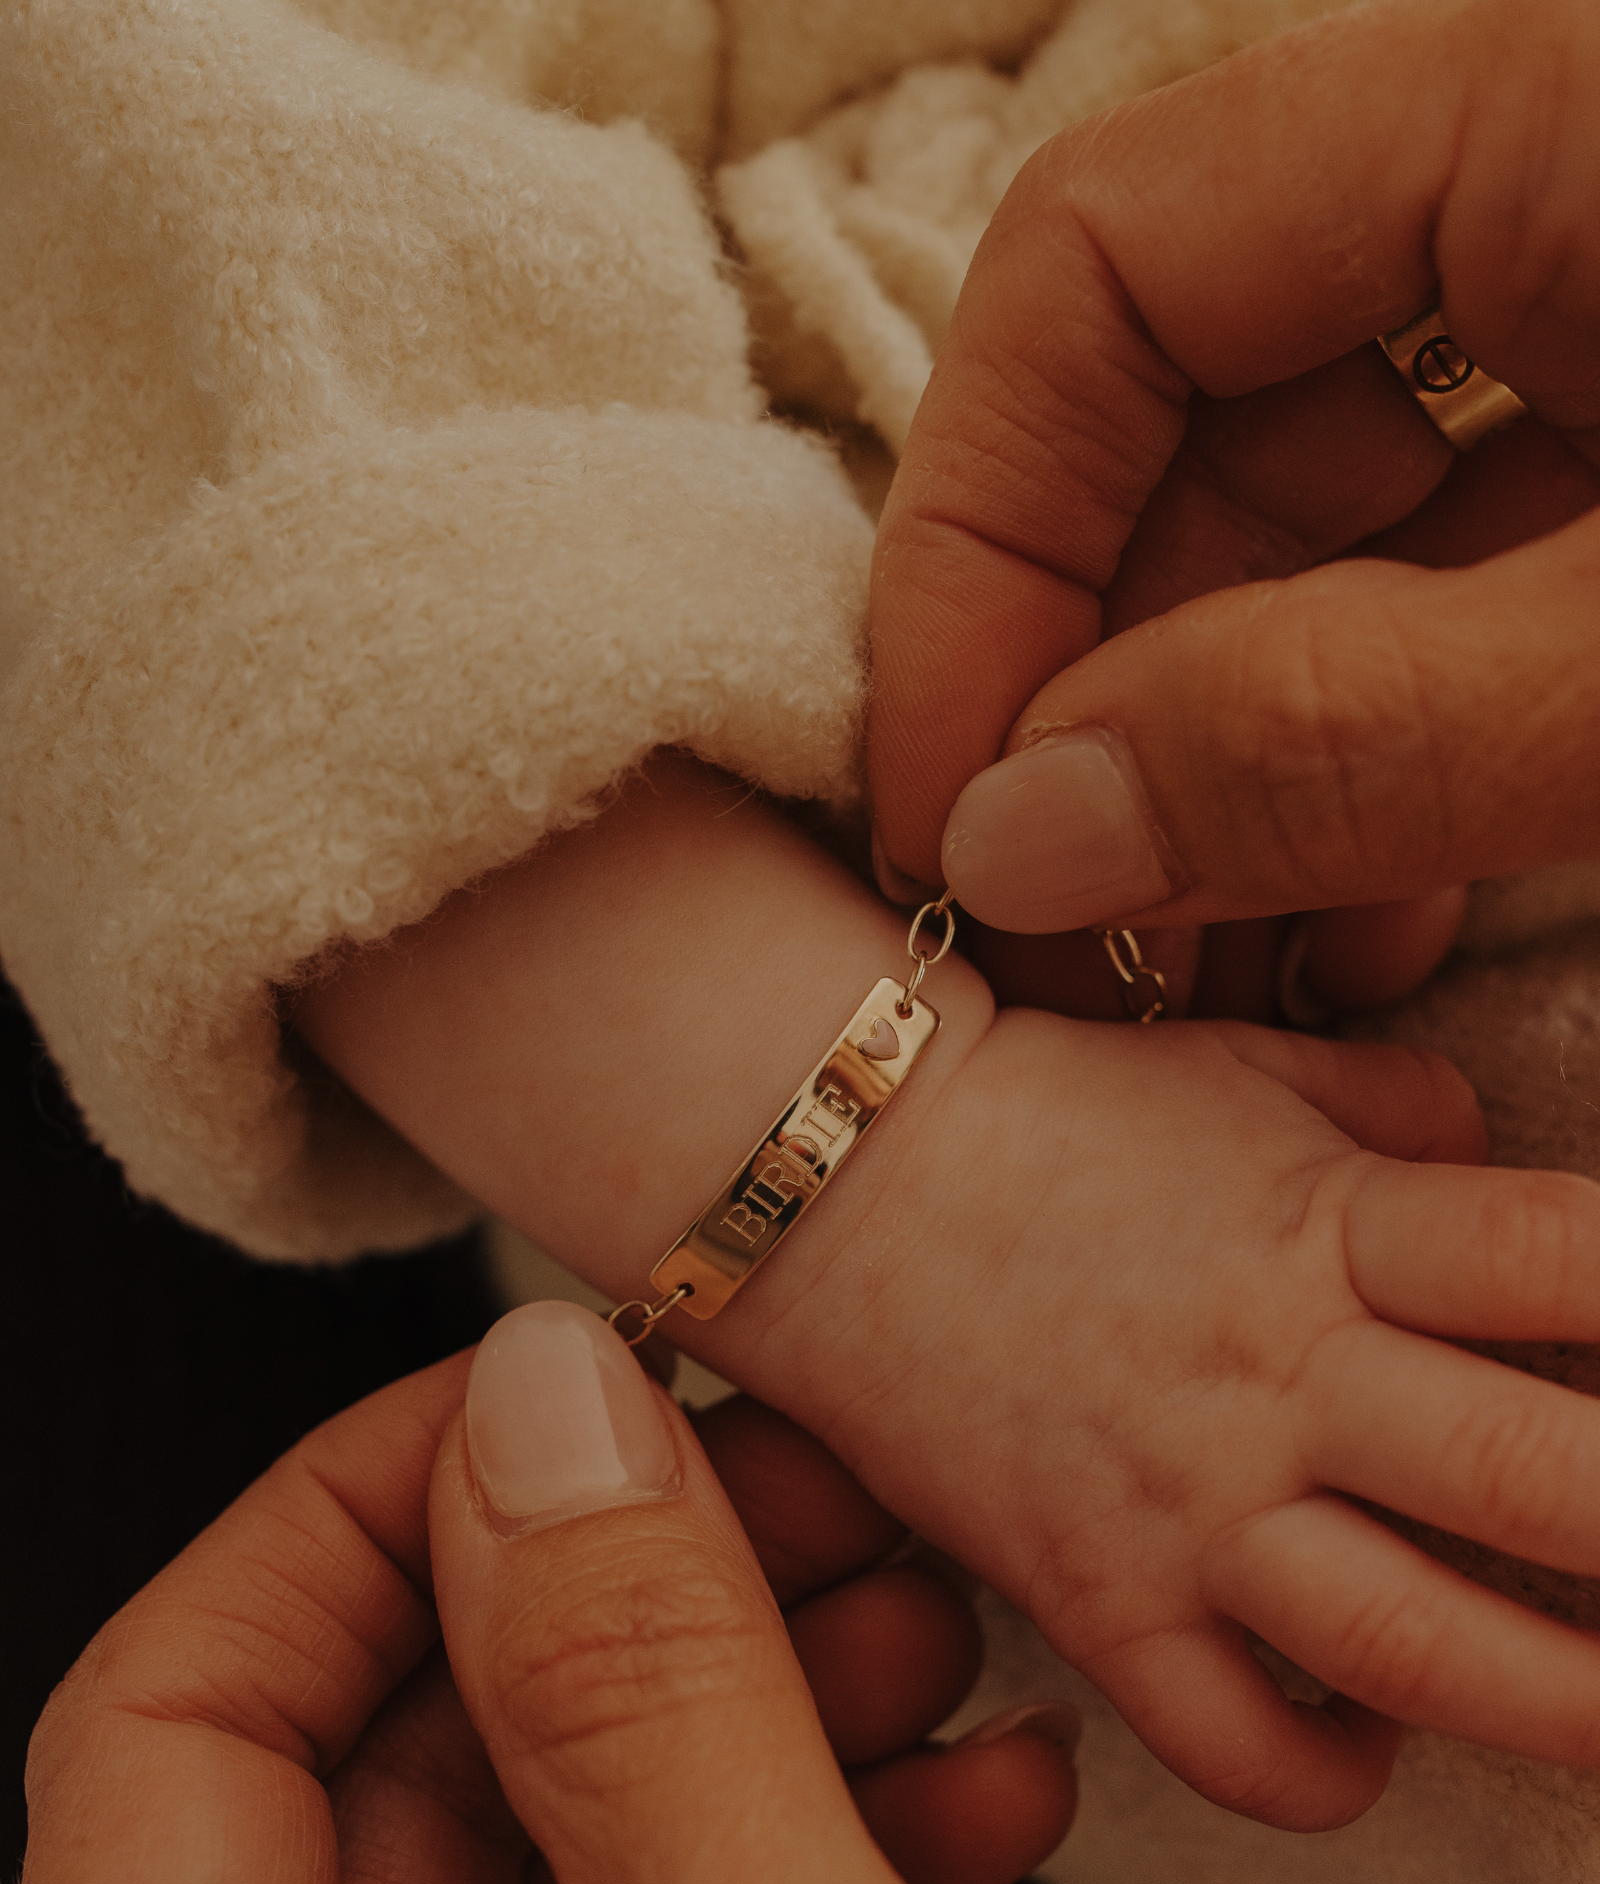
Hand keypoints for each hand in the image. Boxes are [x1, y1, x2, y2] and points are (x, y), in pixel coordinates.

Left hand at [12, 1308, 1324, 1883]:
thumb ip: (640, 1706)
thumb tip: (535, 1402)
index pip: (167, 1753)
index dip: (352, 1527)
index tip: (553, 1399)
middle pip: (386, 1802)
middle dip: (619, 1609)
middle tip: (818, 1492)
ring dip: (746, 1720)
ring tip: (938, 1637)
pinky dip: (813, 1869)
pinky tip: (977, 1805)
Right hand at [296, 762, 1599, 1836]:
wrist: (823, 1178)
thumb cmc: (1049, 1117)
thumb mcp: (1236, 1073)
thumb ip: (1395, 1115)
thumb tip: (1508, 1169)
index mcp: (1332, 1221)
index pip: (1575, 1267)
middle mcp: (1280, 1373)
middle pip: (1547, 1486)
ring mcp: (1187, 1502)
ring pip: (1423, 1649)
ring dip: (1577, 1707)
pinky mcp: (1098, 1599)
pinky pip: (1238, 1742)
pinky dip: (1331, 1772)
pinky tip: (1376, 1745)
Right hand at [868, 0, 1599, 997]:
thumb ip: (1346, 738)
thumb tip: (1021, 838)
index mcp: (1539, 110)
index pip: (1102, 260)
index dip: (973, 544)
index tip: (954, 806)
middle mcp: (1541, 196)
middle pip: (1183, 427)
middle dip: (1103, 712)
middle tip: (1078, 953)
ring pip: (1309, 542)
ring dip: (1225, 780)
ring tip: (1208, 988)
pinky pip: (1447, 604)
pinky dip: (1376, 771)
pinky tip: (1358, 928)